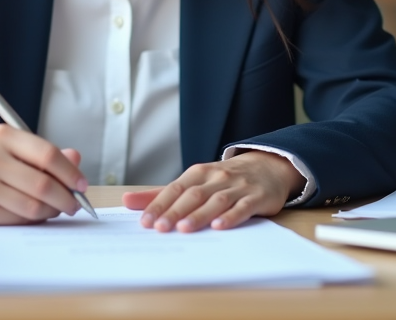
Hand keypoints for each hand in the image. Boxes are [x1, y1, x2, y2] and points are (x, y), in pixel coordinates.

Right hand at [0, 125, 87, 224]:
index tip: (81, 184)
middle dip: (65, 197)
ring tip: (55, 210)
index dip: (69, 172)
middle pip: (42, 183)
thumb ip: (44, 154)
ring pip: (31, 205)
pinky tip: (34, 215)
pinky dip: (32, 220)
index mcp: (3, 136)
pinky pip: (16, 219)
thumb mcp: (12, 148)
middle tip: (74, 204)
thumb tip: (76, 159)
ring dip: (51, 211)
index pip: (46, 154)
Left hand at [121, 150, 304, 231]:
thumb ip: (162, 193)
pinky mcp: (256, 197)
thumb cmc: (225, 179)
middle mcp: (216, 178)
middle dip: (175, 211)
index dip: (160, 205)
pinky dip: (231, 216)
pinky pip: (242, 207)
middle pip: (193, 195)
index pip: (175, 189)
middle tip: (161, 228)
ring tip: (184, 229)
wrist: (268, 167)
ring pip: (215, 201)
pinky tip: (219, 226)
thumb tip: (127, 202)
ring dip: (199, 215)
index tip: (146, 222)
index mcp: (198, 173)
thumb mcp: (194, 181)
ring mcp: (237, 187)